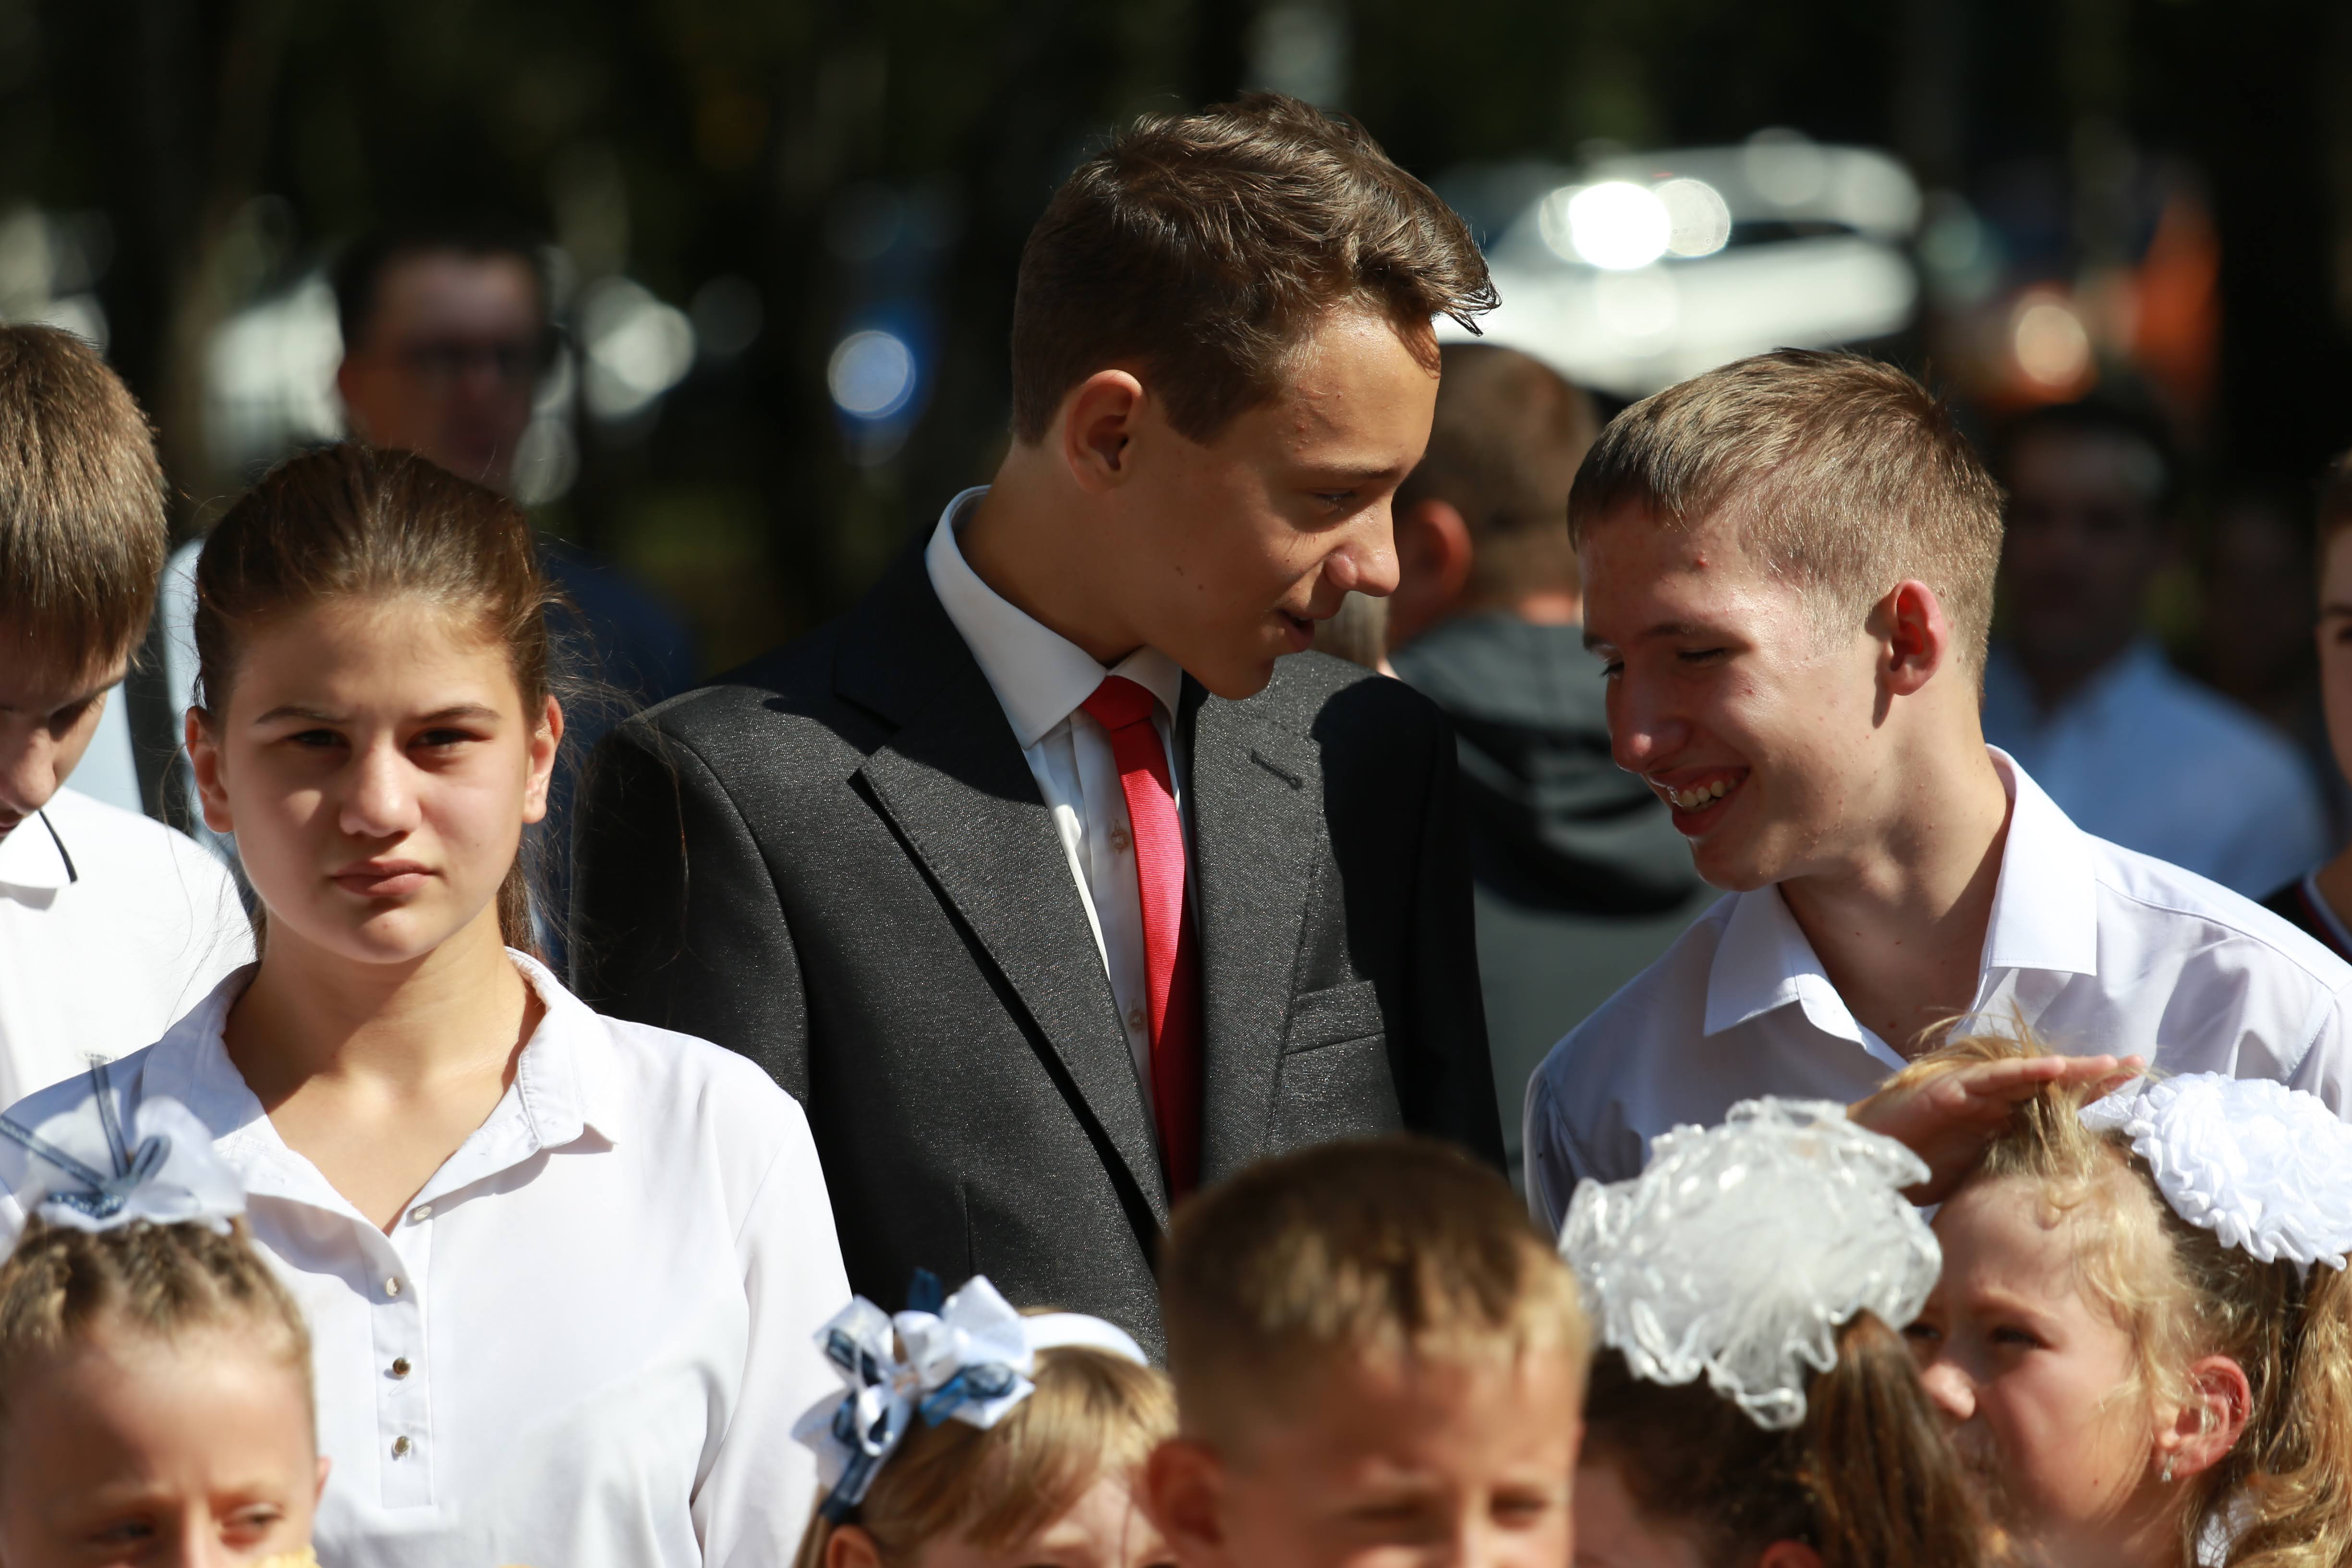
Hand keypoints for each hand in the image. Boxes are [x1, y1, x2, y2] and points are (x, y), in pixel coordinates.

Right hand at [1850, 1053, 2143, 1204]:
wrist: (1867, 1158)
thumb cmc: (1917, 1167)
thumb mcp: (1979, 1175)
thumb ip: (2010, 1169)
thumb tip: (2054, 1196)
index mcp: (2003, 1119)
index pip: (2056, 1103)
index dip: (2093, 1095)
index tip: (2131, 1089)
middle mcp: (1994, 1101)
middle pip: (2052, 1083)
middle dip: (2094, 1075)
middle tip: (2137, 1064)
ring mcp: (1973, 1092)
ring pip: (2028, 1074)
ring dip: (2069, 1069)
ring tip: (2107, 1064)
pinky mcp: (1950, 1091)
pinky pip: (1992, 1079)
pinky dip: (2023, 1072)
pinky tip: (2053, 1068)